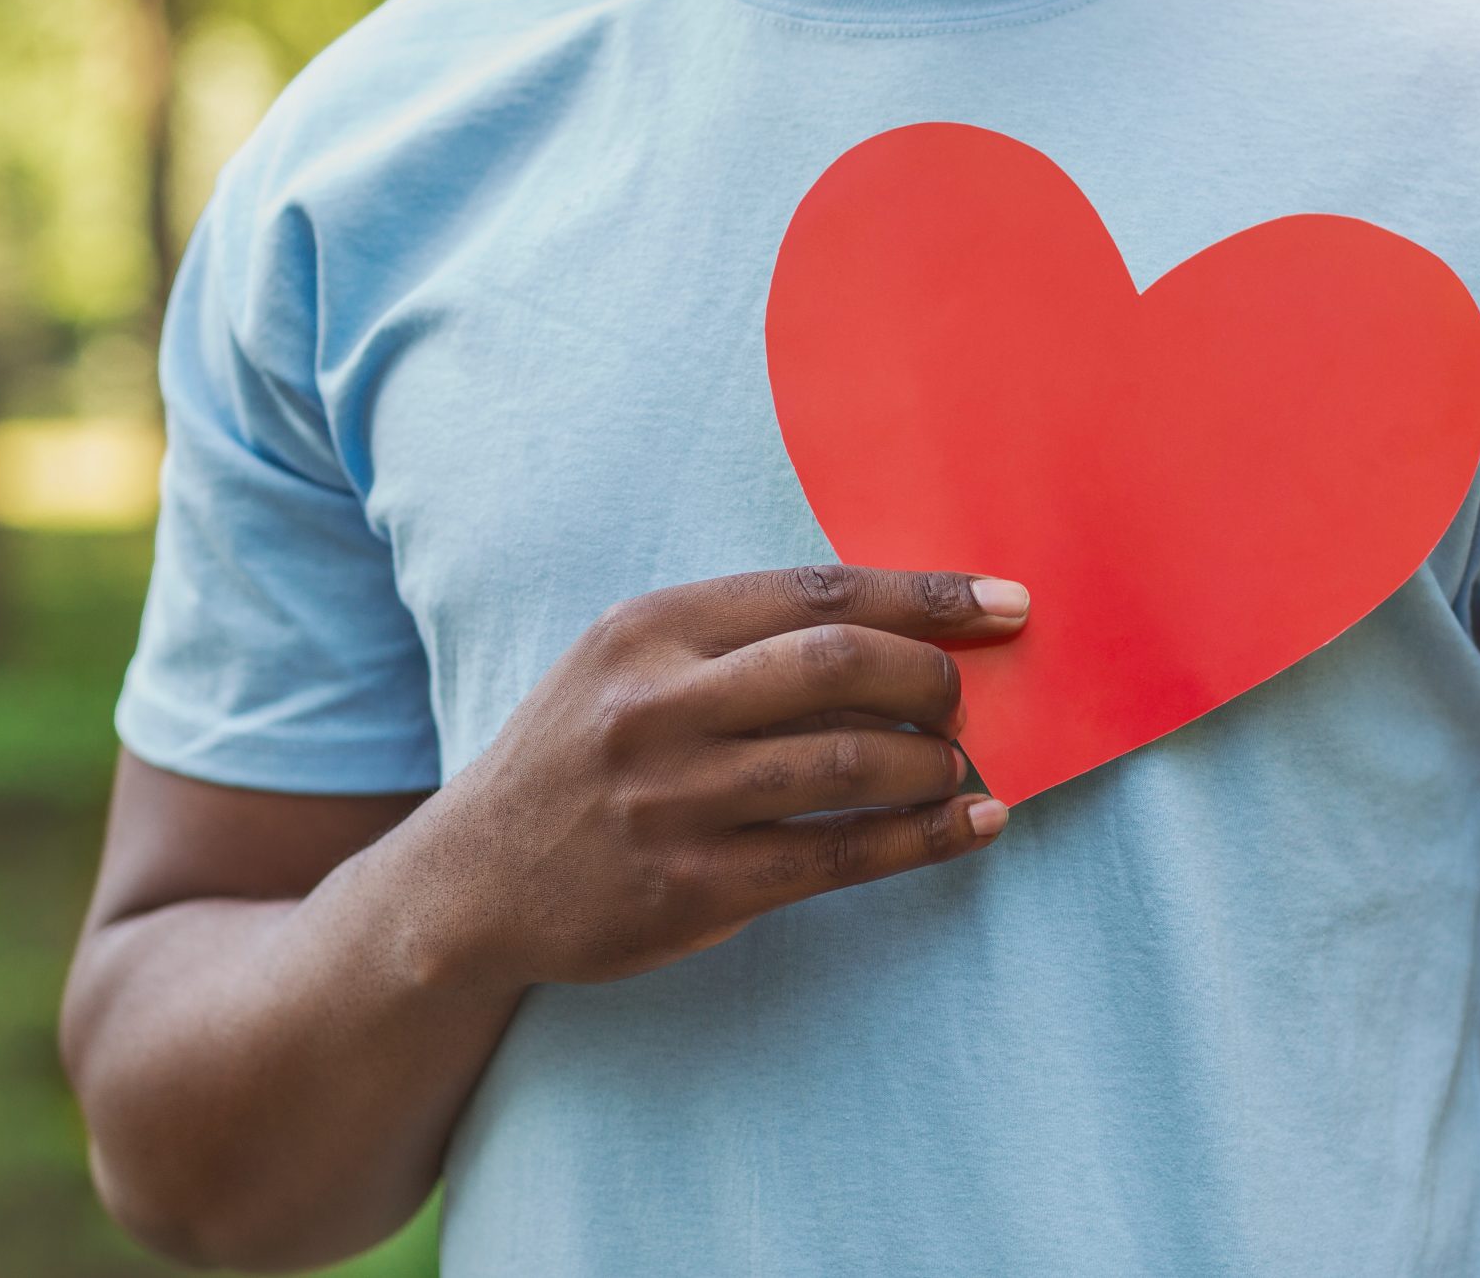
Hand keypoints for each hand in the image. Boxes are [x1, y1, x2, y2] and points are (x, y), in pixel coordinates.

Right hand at [405, 565, 1028, 987]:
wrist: (473, 878)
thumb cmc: (580, 755)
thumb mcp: (627, 665)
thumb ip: (737, 642)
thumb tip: (901, 630)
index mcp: (648, 629)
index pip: (816, 591)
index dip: (926, 595)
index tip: (1005, 604)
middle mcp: (657, 705)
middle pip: (839, 665)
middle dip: (932, 677)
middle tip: (966, 699)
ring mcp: (673, 801)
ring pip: (849, 764)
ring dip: (935, 763)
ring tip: (961, 766)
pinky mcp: (691, 887)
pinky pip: (838, 856)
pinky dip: (923, 839)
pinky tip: (972, 826)